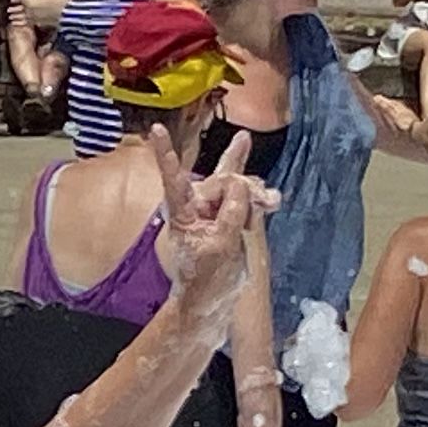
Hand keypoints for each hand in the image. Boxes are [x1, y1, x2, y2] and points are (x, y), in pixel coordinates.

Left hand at [147, 119, 275, 298]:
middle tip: (261, 203)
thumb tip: (240, 185)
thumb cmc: (206, 278)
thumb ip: (230, 214)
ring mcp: (215, 206)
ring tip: (270, 204)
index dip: (166, 153)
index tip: (155, 129)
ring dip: (256, 192)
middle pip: (222, 178)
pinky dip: (261, 198)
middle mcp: (197, 203)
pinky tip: (272, 203)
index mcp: (182, 212)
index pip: (174, 178)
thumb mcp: (220, 247)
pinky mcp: (232, 212)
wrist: (214, 296)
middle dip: (243, 186)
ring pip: (238, 182)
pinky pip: (248, 193)